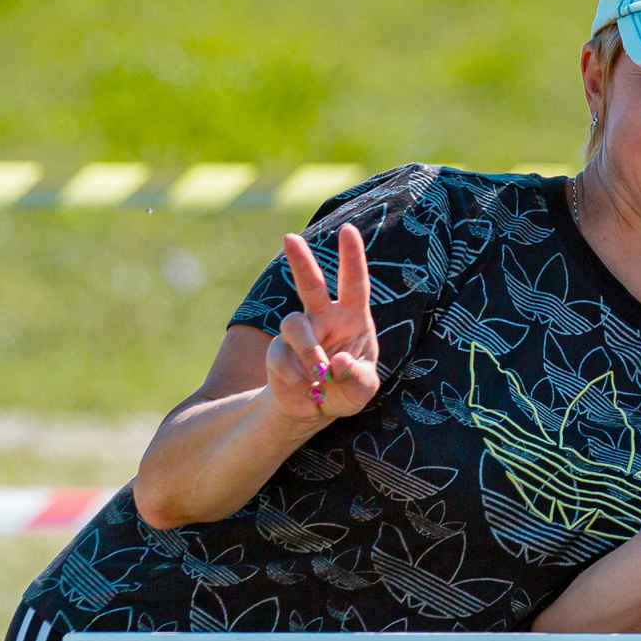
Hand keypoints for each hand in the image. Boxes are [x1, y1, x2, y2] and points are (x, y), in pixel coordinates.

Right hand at [264, 227, 381, 425]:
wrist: (315, 410)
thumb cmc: (346, 389)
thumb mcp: (362, 389)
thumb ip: (357, 377)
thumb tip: (338, 362)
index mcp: (352, 318)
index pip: (354, 283)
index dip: (351, 256)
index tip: (347, 230)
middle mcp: (323, 318)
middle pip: (310, 283)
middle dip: (300, 260)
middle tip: (290, 237)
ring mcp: (298, 333)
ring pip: (294, 325)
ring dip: (309, 352)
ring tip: (320, 375)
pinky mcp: (278, 352)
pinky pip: (281, 356)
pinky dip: (296, 375)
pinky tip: (307, 388)